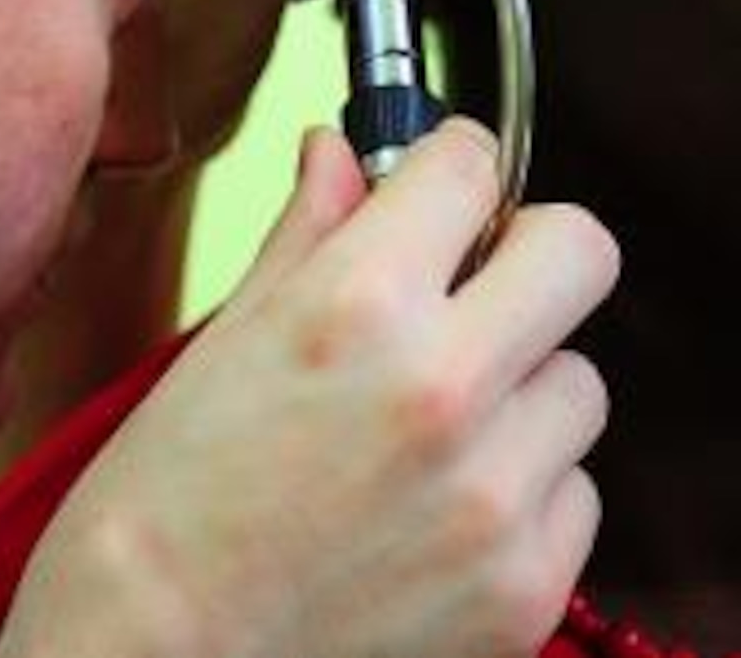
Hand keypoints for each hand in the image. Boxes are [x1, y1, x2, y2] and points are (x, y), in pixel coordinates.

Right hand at [0, 120, 619, 657]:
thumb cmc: (159, 515)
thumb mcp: (221, 346)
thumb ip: (307, 236)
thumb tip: (341, 152)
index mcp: (357, 307)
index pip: (470, 164)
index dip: (448, 168)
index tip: (439, 190)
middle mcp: (444, 387)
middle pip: (581, 251)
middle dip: (529, 254)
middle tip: (477, 289)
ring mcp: (495, 495)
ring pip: (579, 384)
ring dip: (523, 391)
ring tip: (434, 433)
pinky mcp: (526, 588)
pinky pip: (575, 496)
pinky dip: (525, 497)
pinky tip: (440, 516)